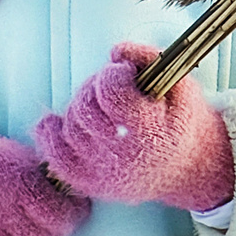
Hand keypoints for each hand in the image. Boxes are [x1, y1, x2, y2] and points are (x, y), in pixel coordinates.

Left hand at [35, 42, 235, 210]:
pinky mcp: (89, 183)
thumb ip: (151, 58)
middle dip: (95, 89)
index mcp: (152, 133)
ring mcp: (104, 174)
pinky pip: (56, 155)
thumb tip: (116, 51)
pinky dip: (50, 134)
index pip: (111, 94)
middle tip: (113, 89)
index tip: (125, 72)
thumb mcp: (181, 86)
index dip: (114, 75)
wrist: (185, 170)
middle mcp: (125, 159)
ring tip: (102, 108)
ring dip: (80, 109)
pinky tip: (58, 121)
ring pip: (69, 129)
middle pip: (85, 110)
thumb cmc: (181, 122)